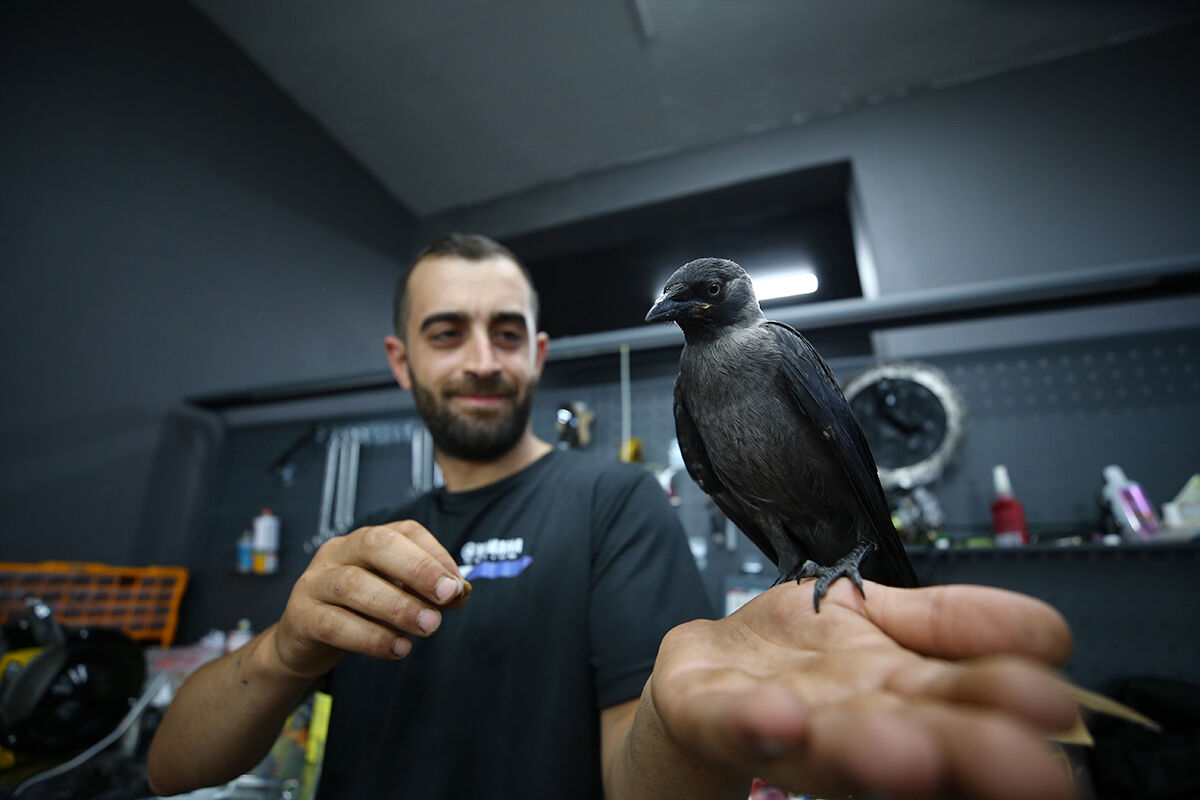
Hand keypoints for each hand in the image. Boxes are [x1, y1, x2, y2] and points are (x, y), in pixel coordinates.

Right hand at [270, 521, 468, 678]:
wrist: (304, 641)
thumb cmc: (356, 611)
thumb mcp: (392, 594)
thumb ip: (423, 592)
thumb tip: (460, 593)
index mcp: (364, 540)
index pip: (404, 532)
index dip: (434, 554)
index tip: (457, 584)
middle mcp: (337, 552)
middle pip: (376, 545)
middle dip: (417, 569)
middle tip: (446, 596)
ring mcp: (314, 581)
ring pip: (353, 584)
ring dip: (397, 606)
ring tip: (428, 627)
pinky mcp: (300, 616)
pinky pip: (334, 623)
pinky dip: (371, 637)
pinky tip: (398, 647)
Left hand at [648, 580, 1077, 799]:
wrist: (711, 660)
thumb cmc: (804, 654)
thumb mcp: (885, 616)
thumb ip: (956, 620)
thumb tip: (1049, 635)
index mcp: (902, 694)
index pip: (967, 698)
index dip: (1008, 701)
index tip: (1054, 708)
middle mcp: (851, 721)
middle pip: (914, 737)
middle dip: (963, 751)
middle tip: (1021, 768)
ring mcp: (781, 723)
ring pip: (830, 743)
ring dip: (868, 750)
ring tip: (904, 754)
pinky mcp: (712, 714)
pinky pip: (732, 722)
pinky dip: (753, 723)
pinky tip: (778, 718)